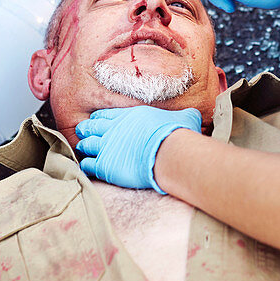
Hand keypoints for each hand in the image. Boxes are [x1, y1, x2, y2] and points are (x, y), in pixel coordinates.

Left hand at [75, 106, 201, 192]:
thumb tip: (196, 114)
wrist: (170, 152)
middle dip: (86, 130)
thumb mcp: (184, 117)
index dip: (99, 118)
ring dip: (84, 147)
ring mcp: (107, 147)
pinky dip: (86, 165)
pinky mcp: (105, 166)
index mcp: (128, 115)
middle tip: (84, 133)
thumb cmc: (177, 133)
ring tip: (83, 149)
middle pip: (91, 127)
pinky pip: (88, 165)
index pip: (105, 114)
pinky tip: (88, 166)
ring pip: (86, 145)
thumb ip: (184, 115)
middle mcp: (113, 129)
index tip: (97, 121)